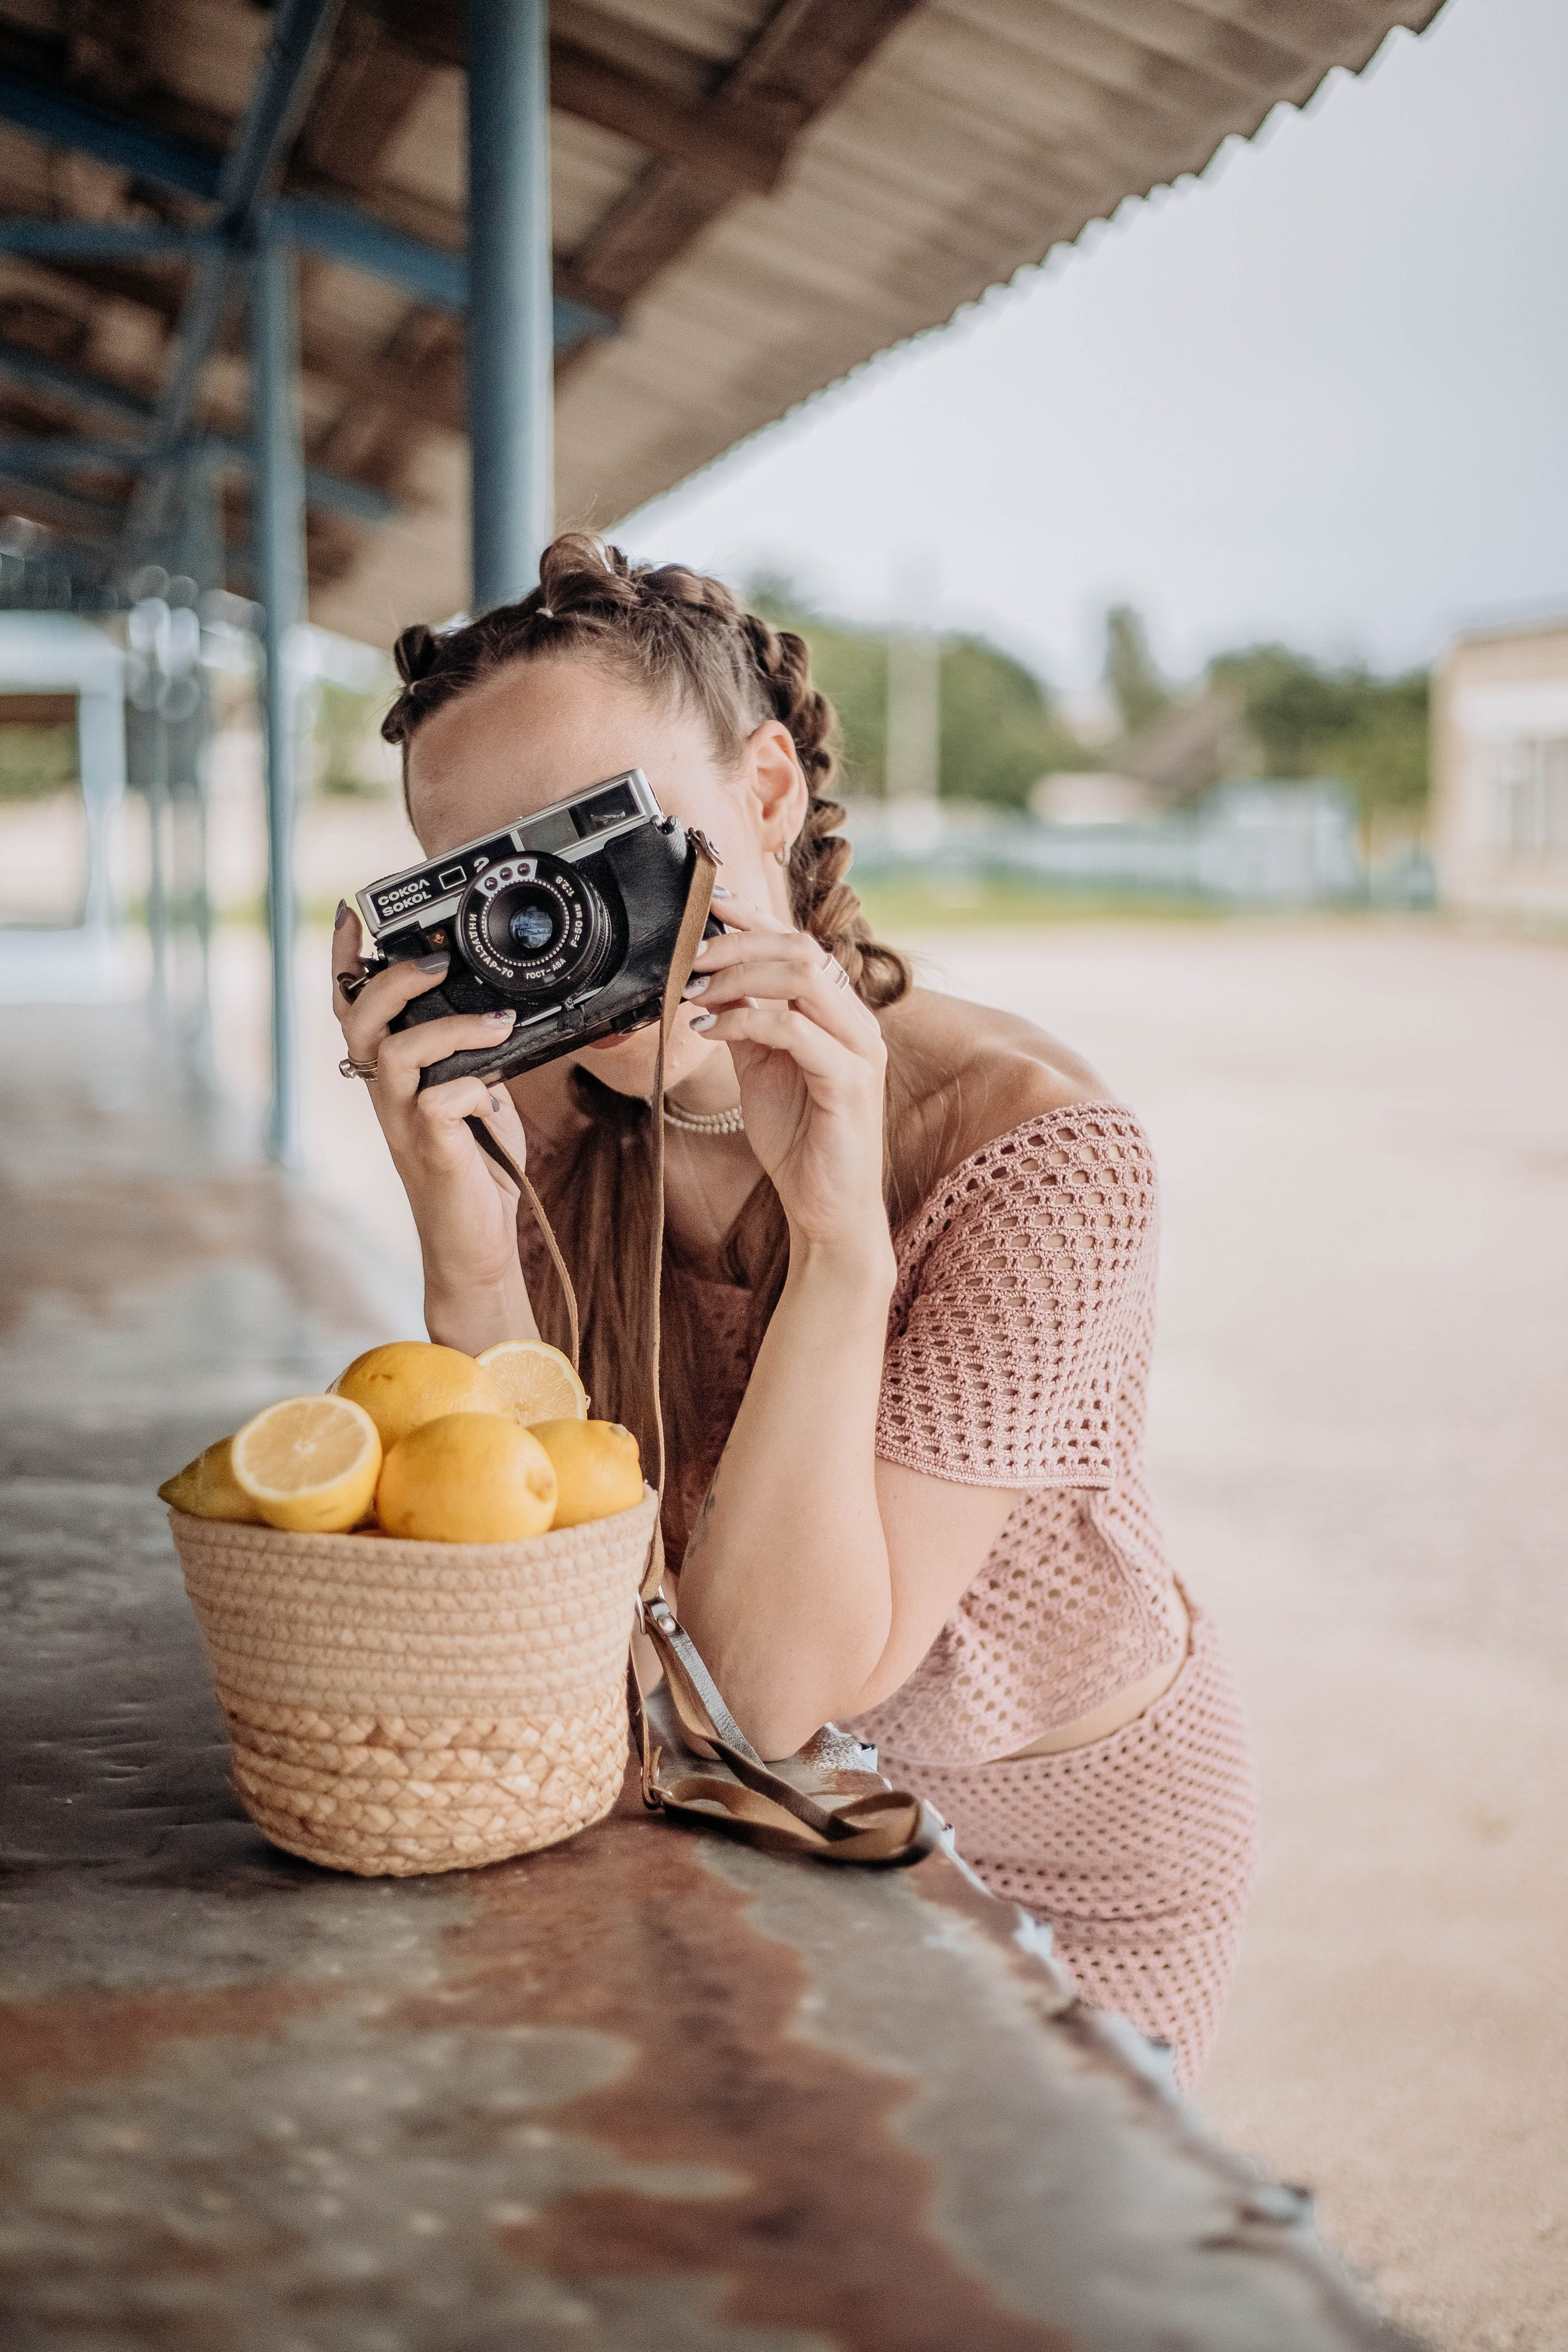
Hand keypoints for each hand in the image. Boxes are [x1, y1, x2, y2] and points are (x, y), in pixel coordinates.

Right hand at [332, 906, 535, 1331]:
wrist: (477, 1244)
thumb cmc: (478, 1168)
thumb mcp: (478, 1094)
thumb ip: (473, 1054)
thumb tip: (494, 1008)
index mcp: (392, 1076)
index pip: (352, 1009)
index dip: (343, 962)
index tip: (350, 914)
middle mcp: (386, 1095)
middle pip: (359, 1020)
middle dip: (392, 979)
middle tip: (438, 960)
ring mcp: (402, 1122)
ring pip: (396, 1053)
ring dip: (448, 1026)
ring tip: (496, 1019)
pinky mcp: (429, 1149)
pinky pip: (437, 1101)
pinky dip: (470, 1087)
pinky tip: (494, 1093)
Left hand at [684, 892, 891, 1264]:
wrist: (827, 1208)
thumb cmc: (799, 1139)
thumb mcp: (761, 1068)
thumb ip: (745, 1022)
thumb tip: (708, 982)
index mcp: (839, 1013)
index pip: (799, 944)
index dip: (753, 918)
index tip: (709, 902)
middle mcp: (856, 1022)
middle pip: (802, 949)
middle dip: (738, 944)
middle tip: (689, 956)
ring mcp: (859, 1049)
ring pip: (804, 978)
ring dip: (739, 977)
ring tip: (696, 993)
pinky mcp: (849, 1082)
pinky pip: (796, 1031)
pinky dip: (747, 1022)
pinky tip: (711, 1030)